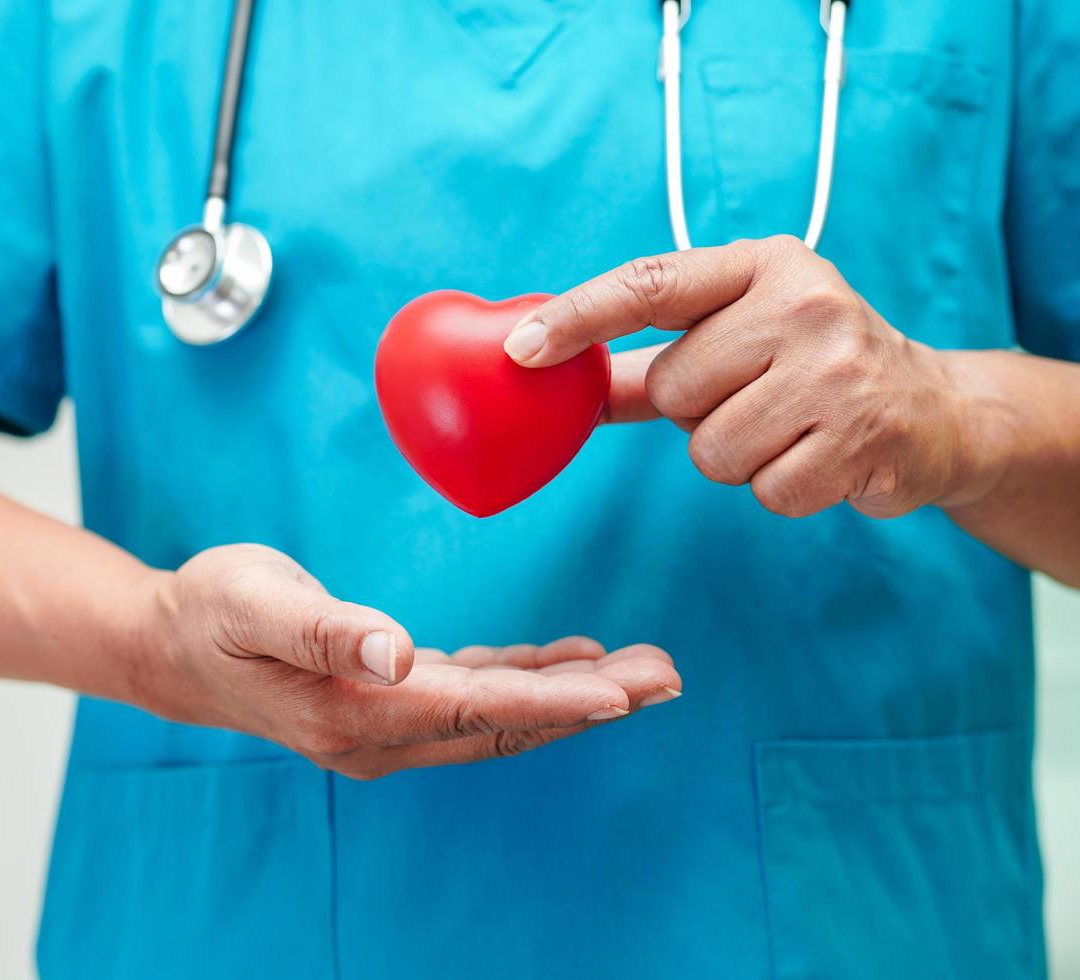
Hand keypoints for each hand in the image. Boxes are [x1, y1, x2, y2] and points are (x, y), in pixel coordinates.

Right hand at [131, 544, 680, 779]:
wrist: (173, 644)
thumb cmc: (211, 612)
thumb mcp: (256, 604)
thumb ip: (326, 630)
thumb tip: (395, 652)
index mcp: (356, 712)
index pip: (475, 709)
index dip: (551, 700)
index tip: (620, 693)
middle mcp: (381, 734)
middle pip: (506, 722)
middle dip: (591, 704)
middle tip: (666, 678)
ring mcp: (388, 726)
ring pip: (501, 715)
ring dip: (573, 694)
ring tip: (643, 672)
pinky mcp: (391, 704)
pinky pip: (477, 700)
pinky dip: (529, 681)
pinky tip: (570, 662)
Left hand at [504, 235, 1003, 517]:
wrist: (936, 410)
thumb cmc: (810, 369)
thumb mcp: (737, 340)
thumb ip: (645, 364)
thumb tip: (554, 382)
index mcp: (762, 265)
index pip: (650, 285)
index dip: (578, 317)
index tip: (519, 349)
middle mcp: (805, 303)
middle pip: (672, 389)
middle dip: (697, 411)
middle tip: (757, 397)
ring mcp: (839, 368)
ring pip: (711, 449)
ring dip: (738, 456)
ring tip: (790, 429)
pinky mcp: (862, 436)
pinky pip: (763, 491)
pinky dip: (781, 488)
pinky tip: (819, 458)